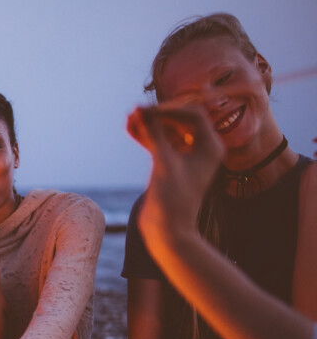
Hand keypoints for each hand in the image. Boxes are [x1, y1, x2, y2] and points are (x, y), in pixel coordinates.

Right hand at [126, 103, 222, 237]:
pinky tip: (130, 129)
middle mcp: (201, 149)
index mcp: (210, 147)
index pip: (193, 116)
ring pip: (167, 132)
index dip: (170, 110)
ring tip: (128, 118)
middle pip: (180, 121)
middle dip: (158, 115)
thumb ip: (153, 134)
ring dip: (149, 125)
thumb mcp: (163, 162)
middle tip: (135, 111)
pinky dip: (146, 137)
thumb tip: (141, 109)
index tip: (148, 111)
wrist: (168, 229)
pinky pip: (159, 144)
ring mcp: (185, 157)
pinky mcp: (171, 165)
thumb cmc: (172, 199)